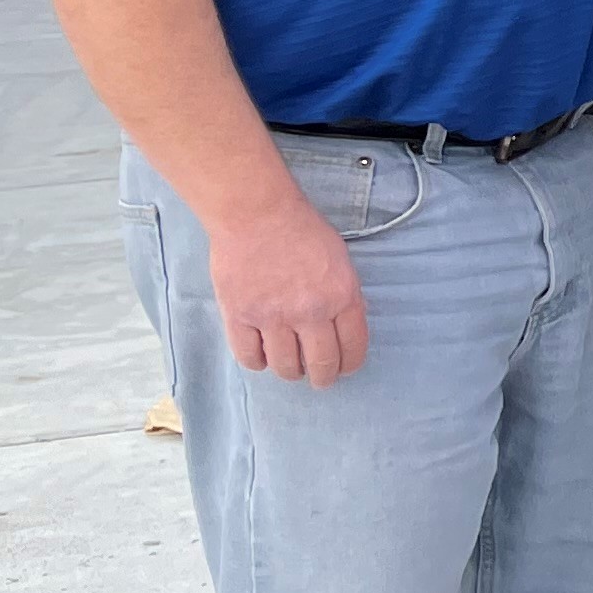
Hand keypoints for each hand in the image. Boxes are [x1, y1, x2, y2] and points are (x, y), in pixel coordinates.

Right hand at [210, 191, 370, 385]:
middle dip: (323, 378)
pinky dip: (258, 362)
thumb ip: (343, 297)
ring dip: (291, 371)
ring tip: (291, 366)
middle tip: (319, 379)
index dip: (349, 365)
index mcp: (342, 296)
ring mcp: (273, 316)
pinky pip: (250, 357)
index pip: (353, 348)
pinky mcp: (240, 316)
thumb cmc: (301, 230)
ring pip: (285, 367)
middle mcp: (310, 312)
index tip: (344, 369)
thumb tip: (343, 329)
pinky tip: (262, 355)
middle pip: (321, 364)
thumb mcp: (340, 261)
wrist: (257, 213)